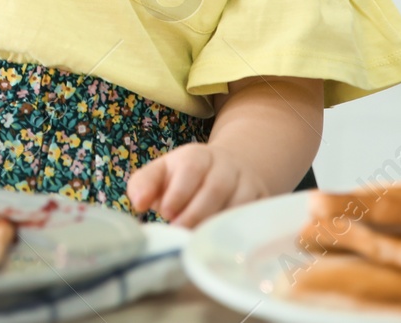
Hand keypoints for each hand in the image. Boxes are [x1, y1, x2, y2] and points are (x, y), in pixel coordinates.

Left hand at [126, 142, 269, 228]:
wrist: (229, 170)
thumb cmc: (185, 178)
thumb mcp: (162, 173)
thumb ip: (144, 184)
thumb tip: (138, 204)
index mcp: (198, 156)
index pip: (191, 169)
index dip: (178, 192)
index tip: (167, 213)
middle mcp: (226, 166)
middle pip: (215, 188)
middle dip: (195, 213)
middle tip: (180, 231)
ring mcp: (248, 182)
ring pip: (237, 204)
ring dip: (216, 224)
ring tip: (198, 239)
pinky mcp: (263, 200)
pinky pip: (254, 217)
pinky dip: (238, 231)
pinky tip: (222, 243)